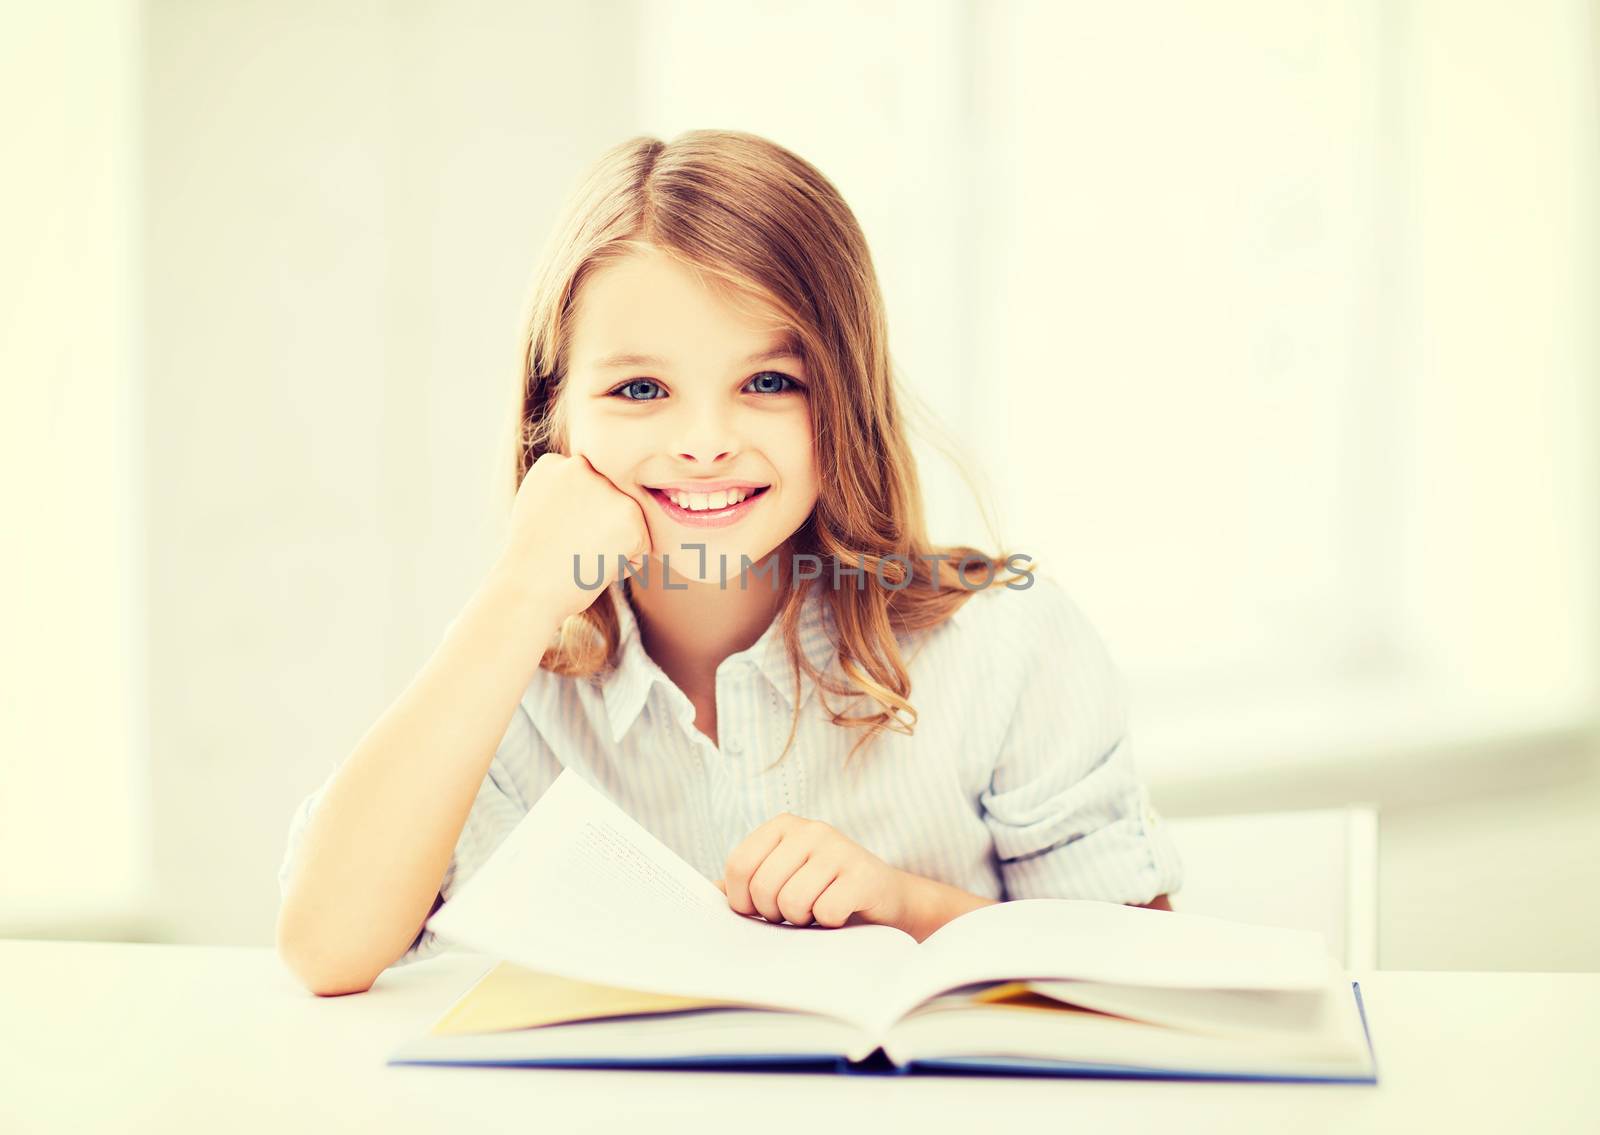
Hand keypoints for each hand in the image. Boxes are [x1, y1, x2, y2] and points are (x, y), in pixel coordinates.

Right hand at [494, 450, 650, 620]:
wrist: (528, 590)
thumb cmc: (532, 562)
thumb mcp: (538, 510)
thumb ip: (565, 492)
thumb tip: (593, 485)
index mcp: (554, 463)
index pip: (587, 490)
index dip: (576, 521)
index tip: (555, 535)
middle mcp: (582, 467)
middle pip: (610, 502)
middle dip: (597, 529)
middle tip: (568, 548)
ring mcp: (607, 489)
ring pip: (629, 522)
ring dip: (613, 545)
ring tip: (580, 556)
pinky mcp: (630, 516)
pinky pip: (642, 546)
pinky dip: (626, 564)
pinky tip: (596, 565)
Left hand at [714, 813, 909, 929]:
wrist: (886, 900)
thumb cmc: (824, 891)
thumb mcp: (782, 879)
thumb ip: (745, 884)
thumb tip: (703, 895)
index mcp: (783, 826)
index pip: (738, 865)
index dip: (741, 900)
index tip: (757, 910)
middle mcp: (811, 830)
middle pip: (763, 887)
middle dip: (773, 914)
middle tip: (792, 913)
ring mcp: (839, 849)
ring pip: (792, 902)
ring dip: (802, 920)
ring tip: (815, 912)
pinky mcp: (864, 875)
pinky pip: (825, 911)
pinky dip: (828, 924)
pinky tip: (839, 914)